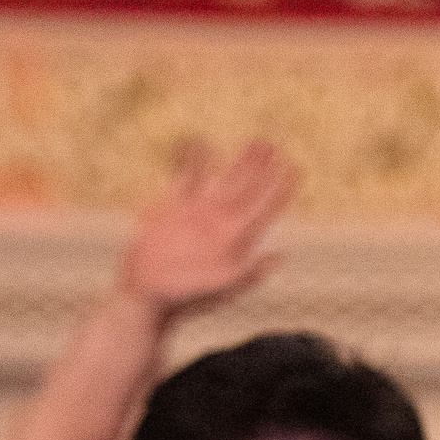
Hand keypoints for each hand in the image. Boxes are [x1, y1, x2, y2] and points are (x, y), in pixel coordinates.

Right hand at [117, 140, 296, 319]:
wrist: (144, 294)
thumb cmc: (183, 298)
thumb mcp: (218, 289)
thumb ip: (248, 273)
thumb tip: (279, 257)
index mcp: (235, 240)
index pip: (264, 209)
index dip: (280, 188)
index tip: (294, 167)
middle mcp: (219, 223)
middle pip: (248, 189)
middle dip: (262, 169)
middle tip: (274, 145)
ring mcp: (197, 213)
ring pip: (224, 179)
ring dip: (240, 161)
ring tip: (257, 142)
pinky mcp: (173, 207)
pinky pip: (187, 176)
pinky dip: (192, 159)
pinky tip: (197, 141)